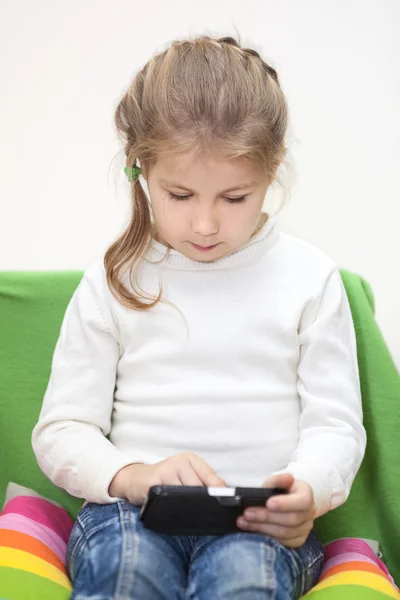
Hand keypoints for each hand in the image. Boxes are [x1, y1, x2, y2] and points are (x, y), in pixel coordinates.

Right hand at [109, 452, 226, 505]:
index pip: (211, 476)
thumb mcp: (185, 474)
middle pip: (200, 488)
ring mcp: (166, 470)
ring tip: (192, 515)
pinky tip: (175, 512)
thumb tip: (223, 489)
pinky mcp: (154, 482)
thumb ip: (203, 480)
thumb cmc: (164, 478)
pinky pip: (170, 499)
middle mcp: (179, 461)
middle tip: (207, 515)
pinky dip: (174, 508)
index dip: (219, 492)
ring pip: (186, 494)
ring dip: (190, 507)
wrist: (135, 478)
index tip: (225, 505)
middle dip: (204, 502)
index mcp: (190, 459)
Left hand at [236, 473, 315, 547]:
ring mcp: (306, 527)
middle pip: (291, 519)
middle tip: (247, 513)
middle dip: (266, 516)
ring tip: (244, 522)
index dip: (285, 504)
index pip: (303, 501)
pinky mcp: (299, 539)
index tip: (268, 503)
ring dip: (262, 527)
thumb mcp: (276, 481)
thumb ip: (278, 480)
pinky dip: (267, 536)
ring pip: (286, 533)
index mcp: (306, 494)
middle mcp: (309, 512)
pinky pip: (284, 542)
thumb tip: (288, 477)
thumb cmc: (279, 490)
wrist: (284, 502)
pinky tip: (253, 529)